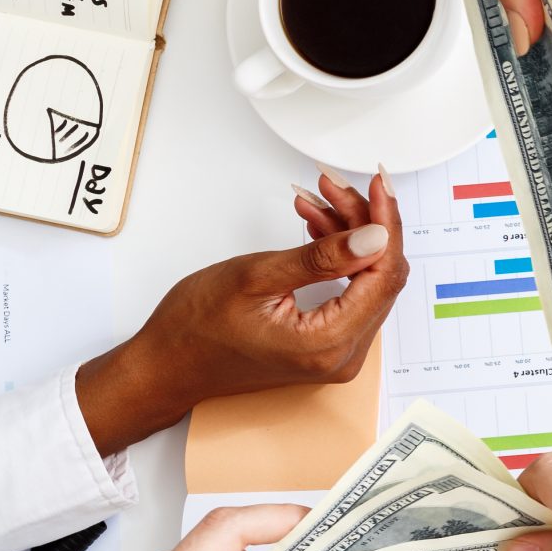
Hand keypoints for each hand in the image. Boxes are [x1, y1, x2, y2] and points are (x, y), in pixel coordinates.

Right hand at [75, 171, 406, 454]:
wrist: (167, 366)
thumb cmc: (196, 328)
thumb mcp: (256, 277)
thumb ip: (321, 258)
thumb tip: (376, 237)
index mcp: (329, 342)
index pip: (383, 273)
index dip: (384, 223)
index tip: (377, 184)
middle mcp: (343, 355)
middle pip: (379, 275)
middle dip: (363, 224)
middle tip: (333, 186)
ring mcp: (337, 354)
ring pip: (365, 281)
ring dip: (348, 237)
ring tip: (316, 201)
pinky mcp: (327, 346)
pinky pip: (349, 294)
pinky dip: (337, 259)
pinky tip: (317, 228)